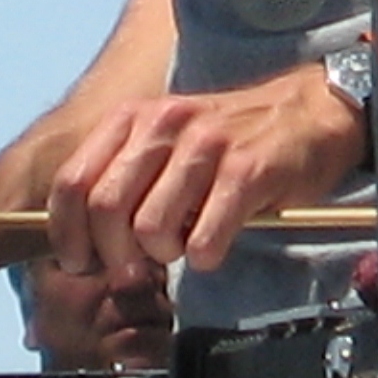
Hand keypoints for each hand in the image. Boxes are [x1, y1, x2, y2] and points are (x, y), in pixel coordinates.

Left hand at [47, 61, 364, 279]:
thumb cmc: (229, 138)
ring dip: (164, 254)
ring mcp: (207, 145)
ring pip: (151, 228)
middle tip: (137, 266)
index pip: (73, 181)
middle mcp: (165, 123)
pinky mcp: (248, 171)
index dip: (67, 234)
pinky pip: (204, 239)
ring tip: (185, 241)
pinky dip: (205, 255)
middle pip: (106, 209)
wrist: (310, 111)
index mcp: (135, 116)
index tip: (80, 262)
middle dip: (114, 255)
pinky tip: (217, 241)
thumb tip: (79, 241)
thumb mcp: (165, 141)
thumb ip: (122, 178)